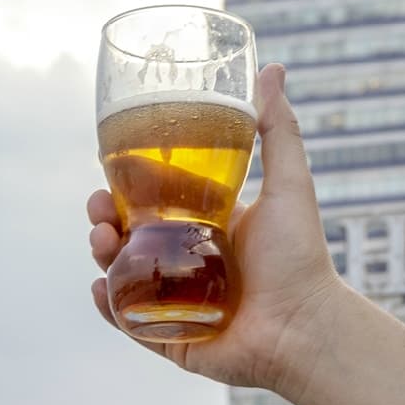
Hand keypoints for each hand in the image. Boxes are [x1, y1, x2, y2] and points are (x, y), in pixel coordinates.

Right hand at [87, 63, 342, 390]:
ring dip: (101, 255)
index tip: (107, 167)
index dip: (127, 184)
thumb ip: (278, 127)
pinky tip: (99, 288)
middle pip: (129, 234)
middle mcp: (188, 259)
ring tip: (100, 241)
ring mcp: (176, 299)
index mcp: (208, 225)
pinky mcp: (170, 335)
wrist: (306, 327)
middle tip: (97, 208)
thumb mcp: (290, 183)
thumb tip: (273, 68)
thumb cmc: (302, 256)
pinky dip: (108, 305)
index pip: (156, 199)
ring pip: (122, 273)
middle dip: (103, 218)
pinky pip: (128, 320)